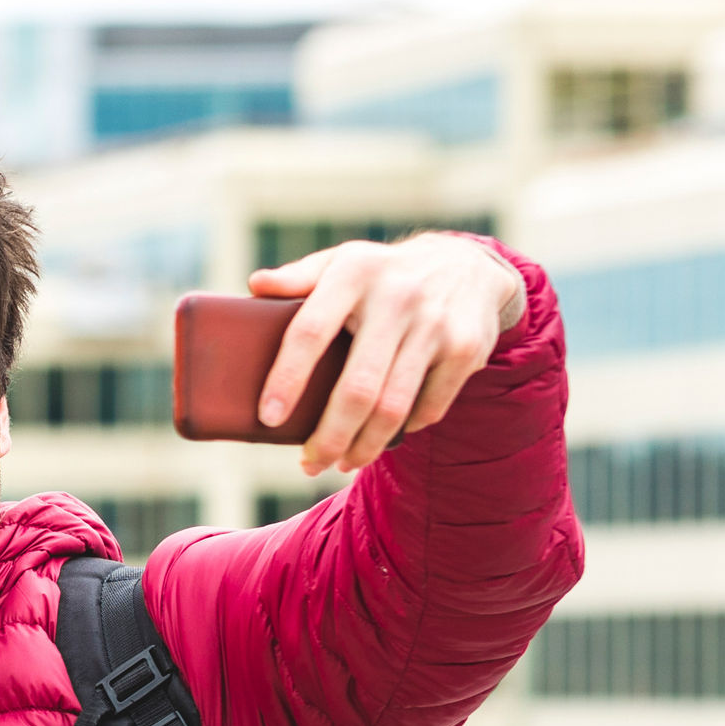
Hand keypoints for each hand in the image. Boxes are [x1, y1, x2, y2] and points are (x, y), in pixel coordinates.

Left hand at [244, 232, 527, 476]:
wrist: (469, 264)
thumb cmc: (383, 274)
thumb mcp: (343, 262)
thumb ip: (300, 277)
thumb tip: (256, 285)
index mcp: (353, 273)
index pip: (310, 333)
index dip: (286, 379)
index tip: (269, 418)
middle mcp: (396, 297)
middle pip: (357, 388)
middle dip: (330, 437)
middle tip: (310, 463)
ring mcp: (435, 325)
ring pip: (393, 407)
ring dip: (365, 446)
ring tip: (344, 462)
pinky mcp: (465, 348)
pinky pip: (430, 407)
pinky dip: (406, 430)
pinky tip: (385, 436)